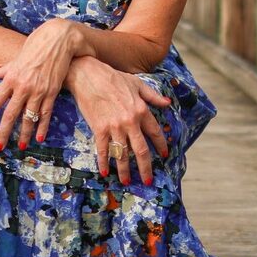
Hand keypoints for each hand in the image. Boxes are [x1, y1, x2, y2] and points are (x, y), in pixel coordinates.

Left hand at [0, 18, 91, 149]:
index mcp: (11, 77)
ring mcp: (38, 90)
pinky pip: (46, 113)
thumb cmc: (35, 47)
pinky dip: (43, 127)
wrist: (58, 40)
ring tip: (20, 147)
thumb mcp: (16, 58)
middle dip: (3, 133)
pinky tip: (39, 138)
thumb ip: (3, 70)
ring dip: (24, 134)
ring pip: (29, 117)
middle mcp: (23, 86)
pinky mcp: (52, 92)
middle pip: (10, 114)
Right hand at [65, 56, 170, 184]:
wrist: (88, 75)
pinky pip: (103, 150)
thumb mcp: (137, 84)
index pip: (155, 133)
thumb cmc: (113, 78)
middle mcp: (130, 122)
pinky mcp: (99, 129)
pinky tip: (105, 172)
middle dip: (146, 169)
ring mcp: (114, 127)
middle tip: (148, 181)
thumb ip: (153, 96)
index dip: (160, 145)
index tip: (164, 155)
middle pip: (141, 151)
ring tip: (127, 181)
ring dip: (125, 170)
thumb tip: (167, 104)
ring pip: (123, 154)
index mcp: (141, 110)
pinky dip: (104, 162)